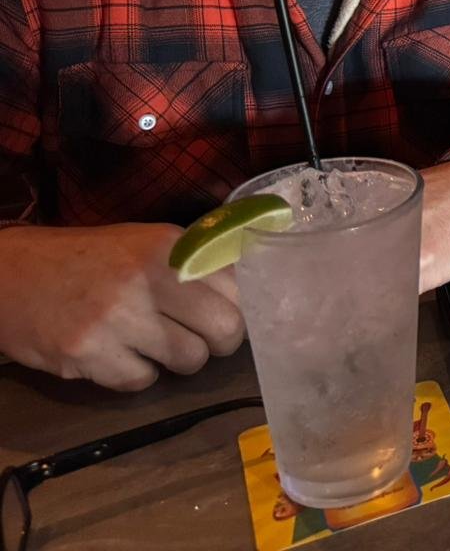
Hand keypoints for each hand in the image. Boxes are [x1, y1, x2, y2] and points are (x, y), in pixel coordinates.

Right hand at [0, 223, 243, 390]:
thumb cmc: (91, 261)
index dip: (240, 307)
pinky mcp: (87, 353)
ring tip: (154, 345)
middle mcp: (148, 278)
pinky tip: (118, 354)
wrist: (12, 275)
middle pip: (226, 330)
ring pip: (190, 360)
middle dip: (219, 342)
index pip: (240, 287)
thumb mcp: (147, 244)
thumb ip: (195, 265)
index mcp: (170, 247)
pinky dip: (136, 375)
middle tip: (202, 340)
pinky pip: (142, 381)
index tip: (230, 315)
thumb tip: (250, 291)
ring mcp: (117, 317)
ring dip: (177, 360)